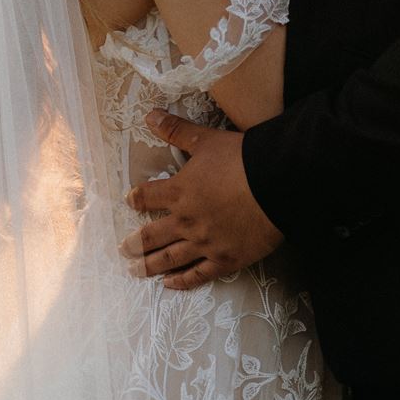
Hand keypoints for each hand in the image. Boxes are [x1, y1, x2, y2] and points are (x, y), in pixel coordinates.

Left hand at [122, 111, 283, 289]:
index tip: (130, 201)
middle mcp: (186, 221)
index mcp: (179, 191)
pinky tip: (169, 284)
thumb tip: (150, 115)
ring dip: (148, 266)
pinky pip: (197, 275)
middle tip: (122, 249)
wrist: (276, 184)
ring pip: (168, 259)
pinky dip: (181, 281)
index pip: (148, 196)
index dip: (136, 198)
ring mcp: (204, 244)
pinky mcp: (224, 259)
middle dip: (134, 243)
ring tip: (134, 271)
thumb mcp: (207, 140)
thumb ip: (177, 130)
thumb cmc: (242, 159)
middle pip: (151, 236)